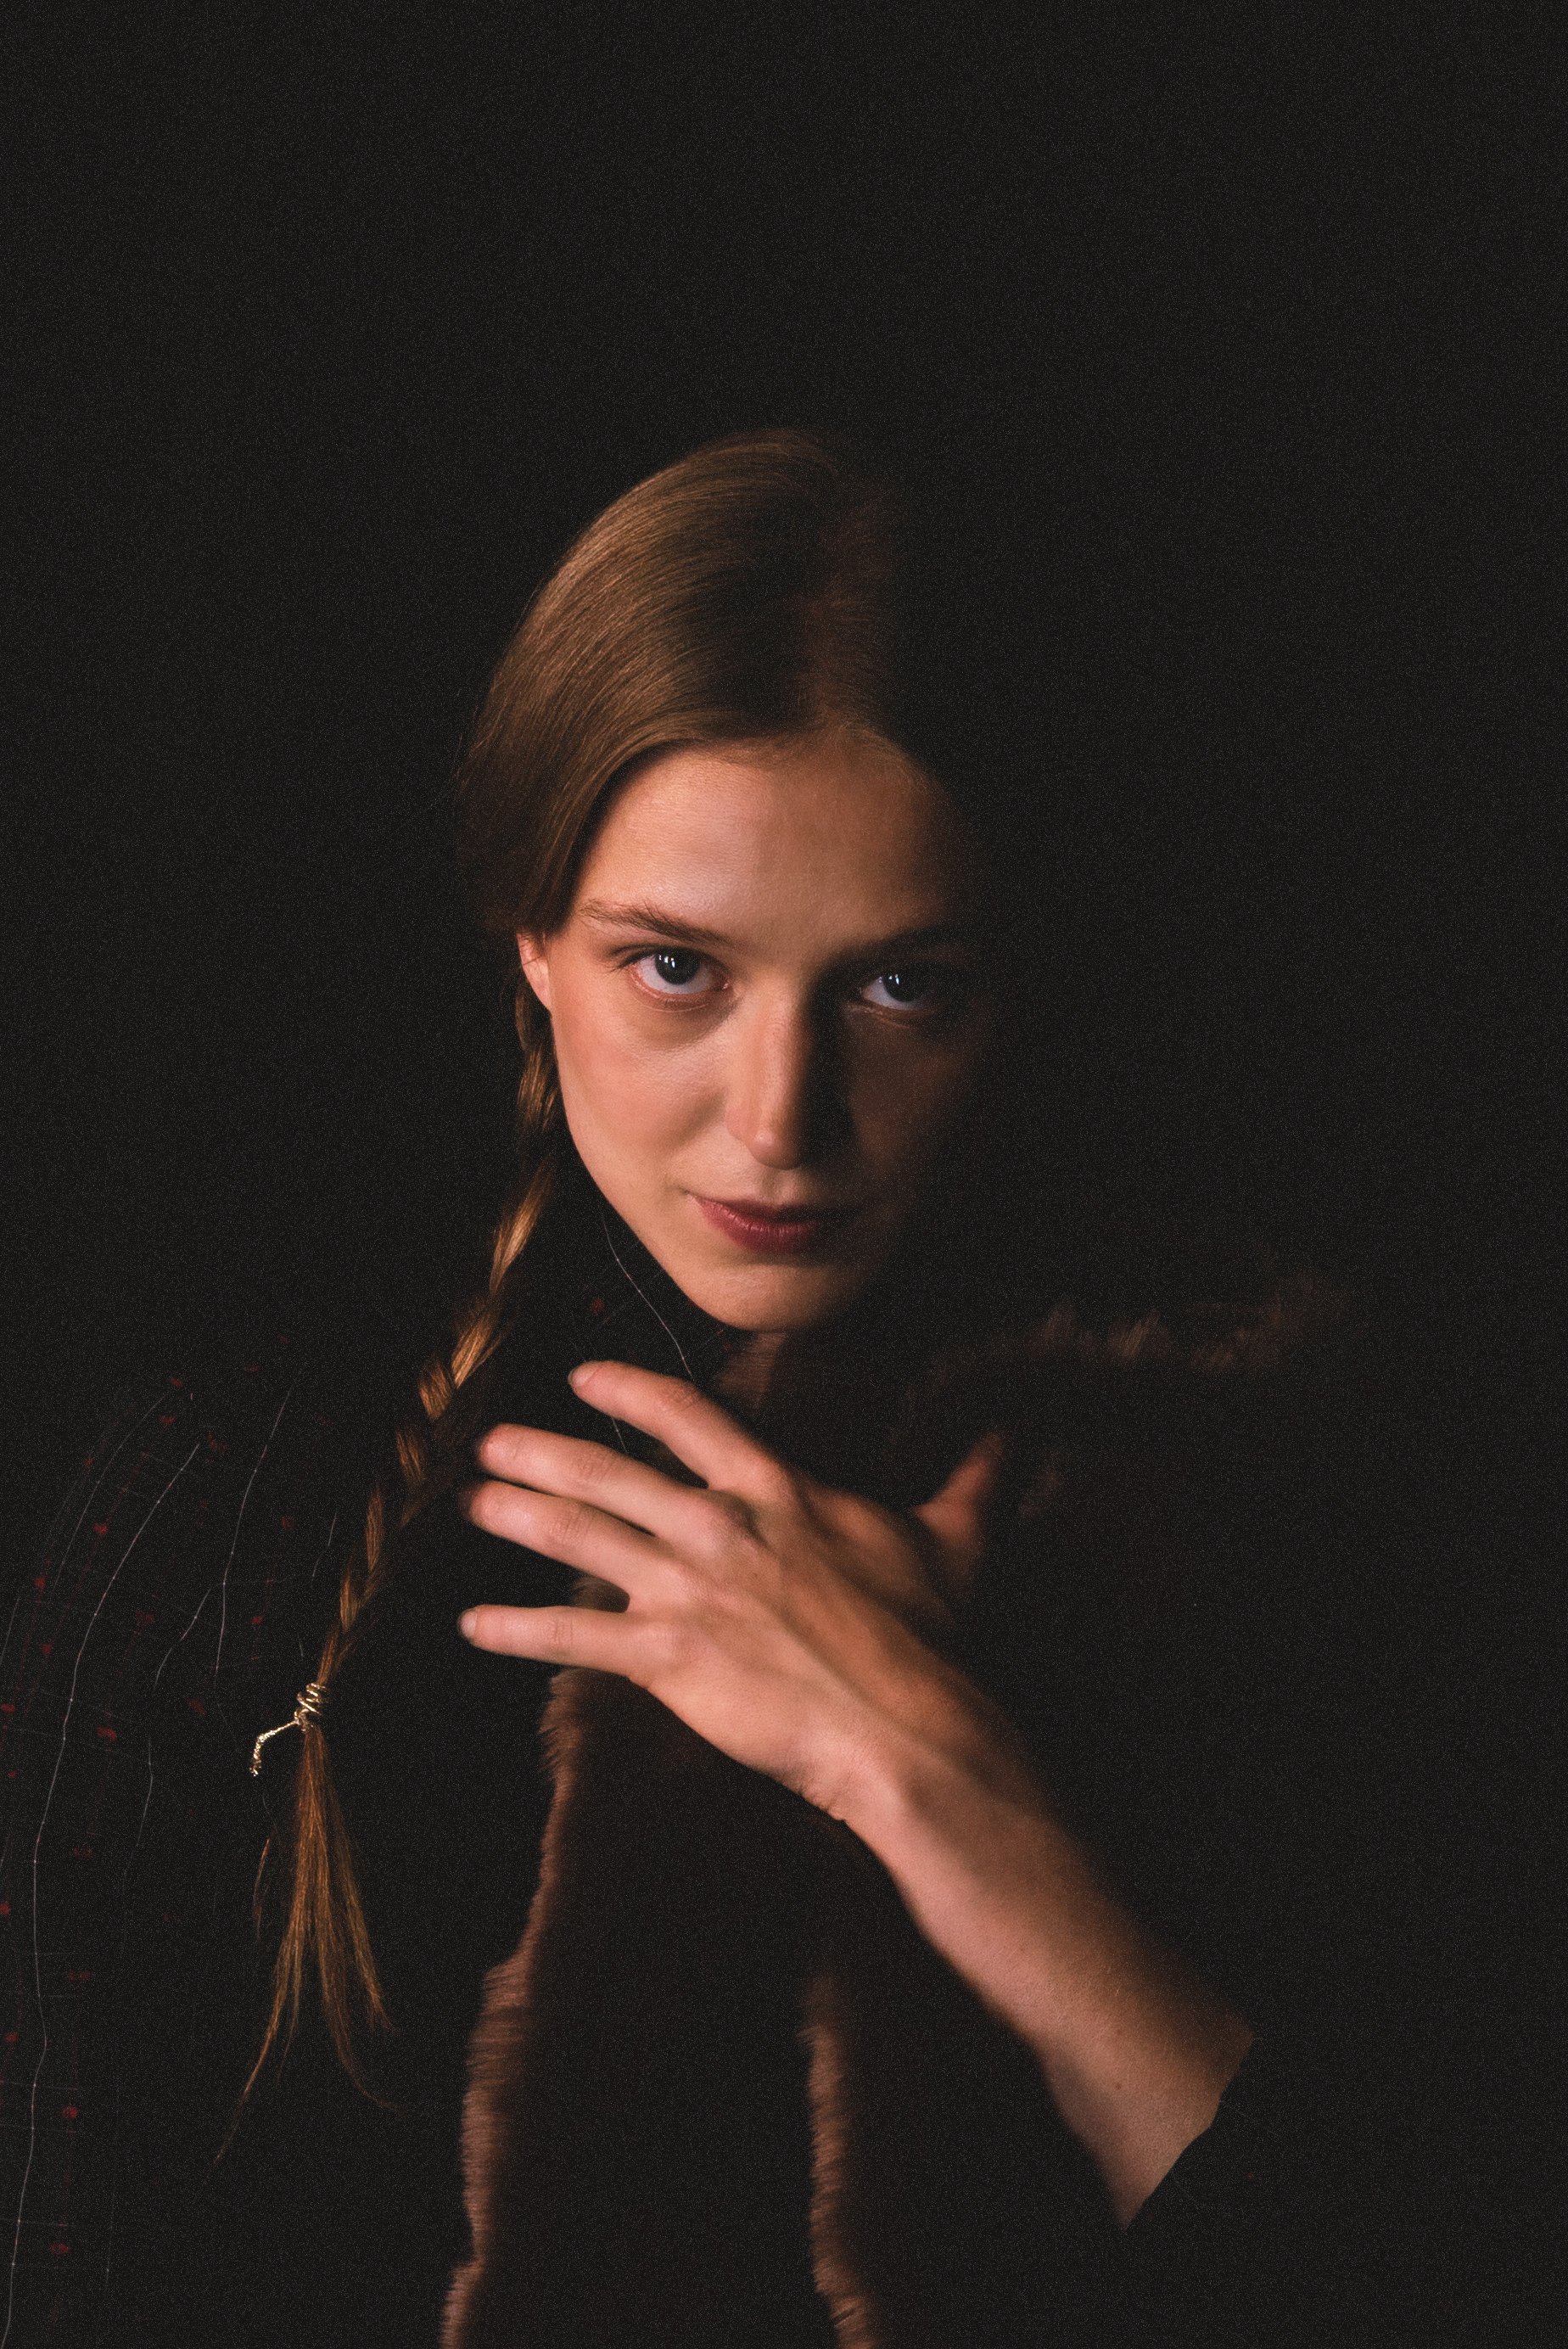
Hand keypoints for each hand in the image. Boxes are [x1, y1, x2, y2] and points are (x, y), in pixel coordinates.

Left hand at [456, 1359, 1006, 1819]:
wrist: (906, 1727)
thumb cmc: (929, 1636)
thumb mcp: (953, 1541)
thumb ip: (973, 1479)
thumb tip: (1014, 1435)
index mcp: (777, 1491)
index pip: (688, 1418)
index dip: (627, 1391)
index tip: (582, 1377)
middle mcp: (720, 1527)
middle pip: (611, 1473)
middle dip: (543, 1453)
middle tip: (492, 1441)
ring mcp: (689, 1591)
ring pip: (582, 1540)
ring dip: (519, 1518)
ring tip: (471, 1502)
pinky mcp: (669, 1657)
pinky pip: (576, 1638)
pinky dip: (518, 1632)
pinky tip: (473, 1627)